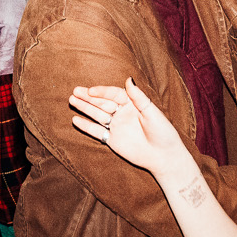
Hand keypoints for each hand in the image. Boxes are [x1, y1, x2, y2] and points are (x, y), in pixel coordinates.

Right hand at [69, 79, 192, 178]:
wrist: (164, 157)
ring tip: (72, 100)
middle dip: (89, 97)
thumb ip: (138, 97)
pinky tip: (75, 120)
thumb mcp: (152, 112)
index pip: (114, 94)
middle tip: (75, 91)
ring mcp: (116, 127)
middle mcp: (122, 114)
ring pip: (98, 115)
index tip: (91, 91)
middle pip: (103, 103)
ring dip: (85, 108)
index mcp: (132, 104)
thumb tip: (128, 79)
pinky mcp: (112, 140)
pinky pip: (97, 132)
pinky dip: (86, 126)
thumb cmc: (163, 132)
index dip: (102, 92)